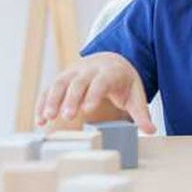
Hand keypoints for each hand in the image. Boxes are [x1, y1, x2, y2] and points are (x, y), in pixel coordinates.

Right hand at [35, 52, 154, 133]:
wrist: (111, 60)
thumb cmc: (123, 82)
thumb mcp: (135, 94)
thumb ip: (141, 113)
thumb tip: (151, 131)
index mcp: (110, 72)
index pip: (101, 82)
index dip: (94, 94)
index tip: (87, 109)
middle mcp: (89, 69)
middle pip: (78, 82)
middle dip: (72, 98)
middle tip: (68, 116)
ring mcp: (74, 72)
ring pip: (60, 83)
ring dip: (52, 100)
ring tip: (47, 118)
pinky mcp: (63, 78)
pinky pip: (50, 88)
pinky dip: (43, 103)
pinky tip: (40, 120)